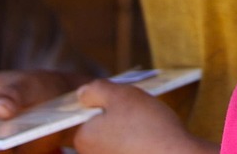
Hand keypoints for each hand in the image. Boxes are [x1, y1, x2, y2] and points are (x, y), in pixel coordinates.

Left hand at [73, 80, 217, 153]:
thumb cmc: (147, 126)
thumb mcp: (121, 95)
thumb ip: (97, 89)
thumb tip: (82, 93)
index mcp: (84, 138)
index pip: (86, 114)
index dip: (106, 102)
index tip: (125, 102)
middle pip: (100, 128)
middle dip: (116, 117)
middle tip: (138, 112)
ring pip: (116, 140)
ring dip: (129, 131)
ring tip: (149, 126)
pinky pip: (128, 150)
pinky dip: (138, 145)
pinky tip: (153, 140)